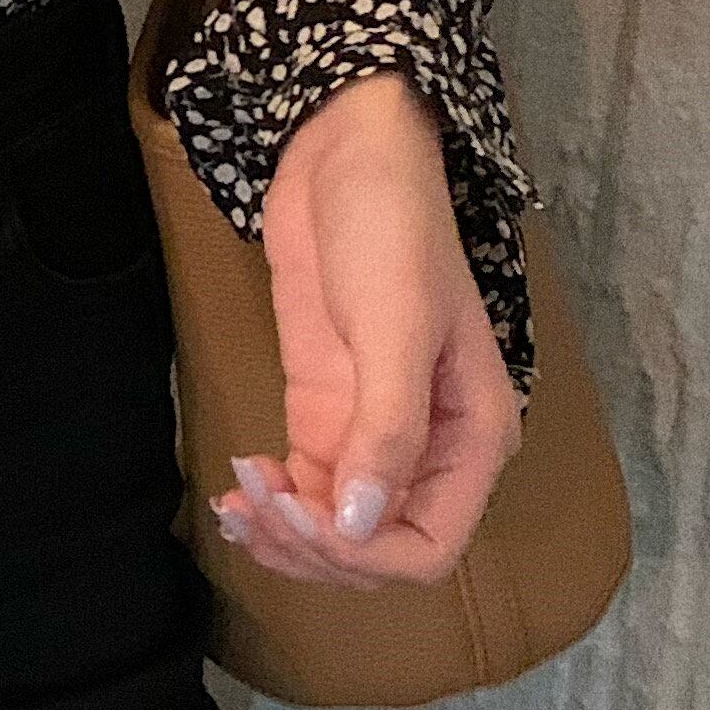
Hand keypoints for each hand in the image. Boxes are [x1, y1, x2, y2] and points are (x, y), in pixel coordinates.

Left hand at [208, 68, 522, 590]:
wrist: (345, 154)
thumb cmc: (390, 230)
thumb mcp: (395, 326)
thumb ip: (386, 430)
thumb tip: (363, 528)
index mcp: (473, 438)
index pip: (431, 547)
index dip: (364, 555)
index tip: (300, 515)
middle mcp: (429, 450)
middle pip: (377, 550)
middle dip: (316, 548)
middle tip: (255, 505)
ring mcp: (371, 433)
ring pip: (336, 528)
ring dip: (286, 535)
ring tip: (236, 505)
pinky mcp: (324, 412)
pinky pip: (306, 488)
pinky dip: (273, 503)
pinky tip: (235, 489)